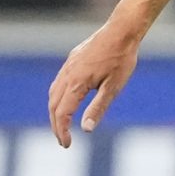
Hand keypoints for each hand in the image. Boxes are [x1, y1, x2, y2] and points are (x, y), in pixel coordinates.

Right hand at [48, 21, 141, 145]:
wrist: (121, 31)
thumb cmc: (121, 60)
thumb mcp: (113, 88)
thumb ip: (98, 108)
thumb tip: (86, 130)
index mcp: (77, 84)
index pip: (62, 114)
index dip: (62, 131)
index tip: (67, 144)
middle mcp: (68, 74)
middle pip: (53, 105)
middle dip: (56, 125)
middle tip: (63, 140)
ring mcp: (68, 66)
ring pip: (53, 93)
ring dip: (54, 112)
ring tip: (62, 125)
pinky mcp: (72, 60)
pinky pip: (58, 82)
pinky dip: (57, 97)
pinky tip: (65, 102)